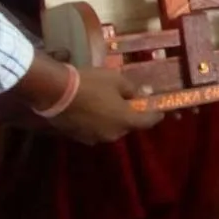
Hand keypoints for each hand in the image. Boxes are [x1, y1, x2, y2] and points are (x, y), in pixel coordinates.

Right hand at [48, 68, 162, 144]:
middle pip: (128, 126)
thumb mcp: (115, 79)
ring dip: (113, 119)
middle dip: (130, 116)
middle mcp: (113, 134)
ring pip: (111, 129)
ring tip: (107, 105)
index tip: (161, 112)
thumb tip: (141, 95)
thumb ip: (131, 89)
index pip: (147, 122)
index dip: (155, 116)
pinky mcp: (80, 138)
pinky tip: (91, 110)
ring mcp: (95, 138)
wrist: (57, 93)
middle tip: (128, 103)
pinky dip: (98, 122)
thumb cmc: (91, 83)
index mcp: (125, 120)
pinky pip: (96, 130)